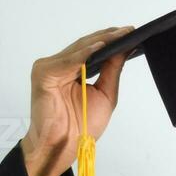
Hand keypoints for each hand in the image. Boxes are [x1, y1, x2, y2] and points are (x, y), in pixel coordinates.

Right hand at [20, 26, 134, 175]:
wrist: (64, 146)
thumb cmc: (81, 126)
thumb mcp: (105, 94)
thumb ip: (112, 71)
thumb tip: (125, 49)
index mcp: (73, 70)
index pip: (93, 49)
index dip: (111, 40)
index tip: (131, 32)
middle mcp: (60, 66)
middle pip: (86, 46)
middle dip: (109, 37)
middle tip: (129, 29)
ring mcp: (50, 68)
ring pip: (78, 49)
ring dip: (100, 41)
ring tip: (120, 34)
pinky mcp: (43, 74)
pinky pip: (67, 61)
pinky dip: (83, 54)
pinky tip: (99, 47)